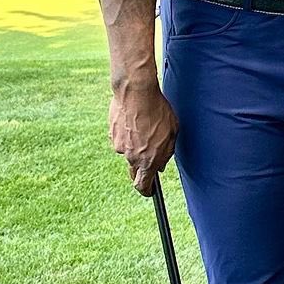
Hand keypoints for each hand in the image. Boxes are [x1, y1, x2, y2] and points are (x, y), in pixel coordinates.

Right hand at [108, 80, 177, 195]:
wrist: (136, 92)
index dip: (146, 190)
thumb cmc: (158, 111)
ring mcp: (119, 146)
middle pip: (133, 171)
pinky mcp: (111, 134)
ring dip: (135, 146)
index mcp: (147, 160)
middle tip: (148, 158)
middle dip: (140, 170)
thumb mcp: (172, 132)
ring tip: (144, 127)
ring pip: (127, 153)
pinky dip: (127, 135)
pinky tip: (134, 121)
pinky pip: (121, 139)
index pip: (143, 185)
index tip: (149, 191)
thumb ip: (166, 153)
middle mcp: (131, 157)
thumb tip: (161, 166)